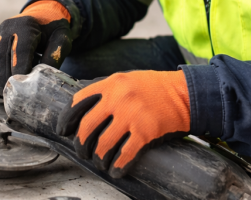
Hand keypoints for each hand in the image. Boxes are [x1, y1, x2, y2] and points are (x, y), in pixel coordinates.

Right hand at [0, 0, 74, 98]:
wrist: (42, 15)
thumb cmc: (53, 30)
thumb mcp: (61, 39)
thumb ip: (54, 56)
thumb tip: (43, 79)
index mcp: (26, 26)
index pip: (20, 49)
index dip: (19, 67)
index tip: (21, 86)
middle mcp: (7, 28)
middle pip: (0, 54)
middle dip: (2, 77)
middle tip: (7, 95)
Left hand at [56, 70, 191, 177]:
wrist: (186, 94)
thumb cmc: (157, 88)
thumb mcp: (128, 79)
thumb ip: (108, 90)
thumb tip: (86, 108)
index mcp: (111, 84)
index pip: (78, 102)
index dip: (66, 119)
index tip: (64, 131)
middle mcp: (118, 99)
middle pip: (87, 128)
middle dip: (81, 145)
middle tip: (83, 152)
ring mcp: (131, 116)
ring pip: (103, 145)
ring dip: (98, 159)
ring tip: (100, 163)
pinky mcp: (145, 133)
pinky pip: (124, 155)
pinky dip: (117, 167)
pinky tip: (116, 171)